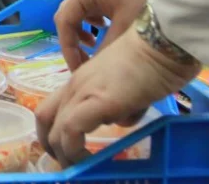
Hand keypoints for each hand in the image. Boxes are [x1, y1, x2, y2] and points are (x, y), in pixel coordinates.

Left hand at [35, 30, 200, 166]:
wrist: (163, 40)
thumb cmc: (155, 59)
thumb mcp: (131, 87)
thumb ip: (121, 103)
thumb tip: (119, 119)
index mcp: (81, 79)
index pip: (54, 107)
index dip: (55, 131)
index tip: (67, 150)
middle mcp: (75, 85)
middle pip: (44, 118)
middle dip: (51, 146)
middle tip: (68, 164)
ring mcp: (83, 91)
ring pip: (54, 128)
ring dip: (64, 153)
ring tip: (78, 168)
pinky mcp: (97, 101)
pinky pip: (71, 131)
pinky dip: (74, 150)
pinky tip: (89, 161)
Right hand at [54, 0, 163, 70]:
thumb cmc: (151, 0)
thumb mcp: (127, 30)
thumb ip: (107, 51)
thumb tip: (94, 75)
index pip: (64, 21)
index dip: (68, 47)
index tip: (78, 69)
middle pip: (68, 17)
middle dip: (73, 42)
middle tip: (84, 64)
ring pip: (80, 16)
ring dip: (82, 34)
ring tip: (93, 49)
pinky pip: (92, 12)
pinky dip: (94, 26)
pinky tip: (106, 34)